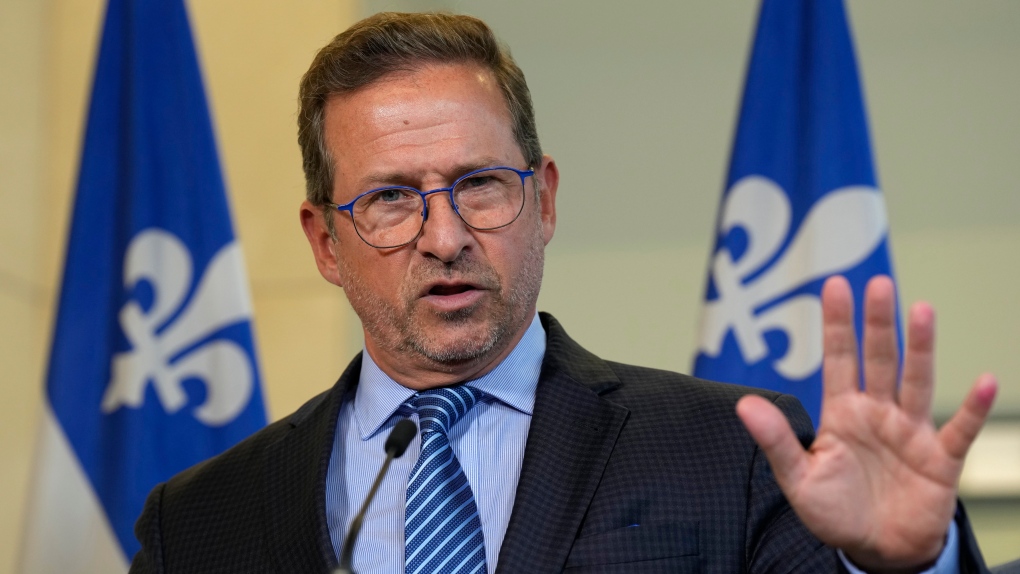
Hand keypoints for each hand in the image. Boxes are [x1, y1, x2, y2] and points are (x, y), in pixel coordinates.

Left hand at [736, 275, 996, 572]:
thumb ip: (776, 440)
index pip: (839, 358)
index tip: (834, 285)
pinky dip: (973, 408)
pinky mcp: (940, 459)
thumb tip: (743, 404)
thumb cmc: (835, 512)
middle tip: (880, 283)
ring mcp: (911, 432)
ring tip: (923, 310)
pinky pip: (960, 429)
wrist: (876, 551)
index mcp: (842, 412)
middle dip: (878, 323)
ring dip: (921, 348)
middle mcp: (878, 412)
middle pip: (879, 359)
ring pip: (917, 381)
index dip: (837, 323)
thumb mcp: (797, 478)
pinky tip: (985, 381)